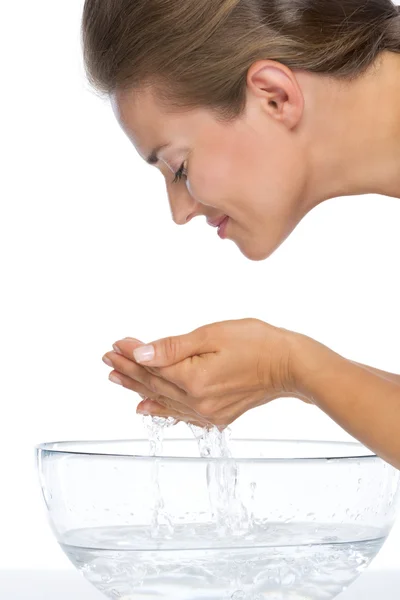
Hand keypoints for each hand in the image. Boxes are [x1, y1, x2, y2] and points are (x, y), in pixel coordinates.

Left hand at [102, 318, 305, 428]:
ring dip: (137, 388)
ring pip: (162, 399)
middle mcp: (198, 402)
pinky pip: (180, 414)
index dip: (131, 353)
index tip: (116, 344)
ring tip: (116, 379)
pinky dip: (159, 409)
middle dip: (128, 370)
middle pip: (153, 384)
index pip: (152, 366)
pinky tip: (145, 408)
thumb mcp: (212, 335)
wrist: (290, 365)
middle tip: (108, 359)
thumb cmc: (257, 343)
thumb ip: (173, 347)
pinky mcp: (218, 416)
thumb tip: (141, 353)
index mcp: (194, 380)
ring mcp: (208, 413)